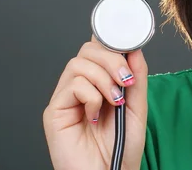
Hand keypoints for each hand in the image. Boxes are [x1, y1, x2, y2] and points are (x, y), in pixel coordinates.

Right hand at [43, 35, 147, 169]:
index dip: (110, 41)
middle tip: (125, 80)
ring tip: (114, 100)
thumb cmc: (120, 148)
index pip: (97, 49)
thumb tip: (134, 49)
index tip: (129, 47)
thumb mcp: (136, 107)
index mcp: (97, 83)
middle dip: (111, 59)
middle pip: (87, 50)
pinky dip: (91, 96)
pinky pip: (73, 85)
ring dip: (104, 79)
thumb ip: (137, 78)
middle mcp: (79, 86)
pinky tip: (95, 115)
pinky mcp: (55, 111)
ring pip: (79, 63)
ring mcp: (65, 98)